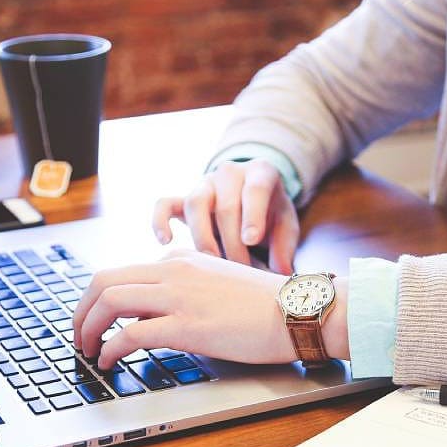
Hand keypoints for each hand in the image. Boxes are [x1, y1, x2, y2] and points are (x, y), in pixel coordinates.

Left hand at [73, 250, 348, 369]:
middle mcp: (173, 271)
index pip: (123, 273)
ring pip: (109, 301)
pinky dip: (110, 349)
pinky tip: (109, 362)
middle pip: (104, 281)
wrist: (298, 311)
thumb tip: (159, 316)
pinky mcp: (187, 325)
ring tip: (87, 351)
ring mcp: (179, 296)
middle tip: (78, 336)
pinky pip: (130, 334)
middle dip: (81, 311)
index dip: (98, 300)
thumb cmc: (267, 306)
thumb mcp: (218, 285)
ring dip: (88, 328)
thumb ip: (188, 290)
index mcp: (181, 261)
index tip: (94, 321)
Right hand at [152, 159, 299, 274]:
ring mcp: (204, 184)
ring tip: (212, 263)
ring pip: (195, 204)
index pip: (255, 189)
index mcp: (261, 173)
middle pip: (225, 205)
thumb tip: (281, 273)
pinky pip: (165, 204)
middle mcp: (230, 173)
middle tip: (240, 270)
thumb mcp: (286, 226)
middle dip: (232, 242)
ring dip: (203, 237)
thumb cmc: (271, 215)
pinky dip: (160, 221)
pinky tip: (166, 242)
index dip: (252, 215)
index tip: (251, 240)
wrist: (252, 198)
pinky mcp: (183, 199)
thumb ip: (285, 247)